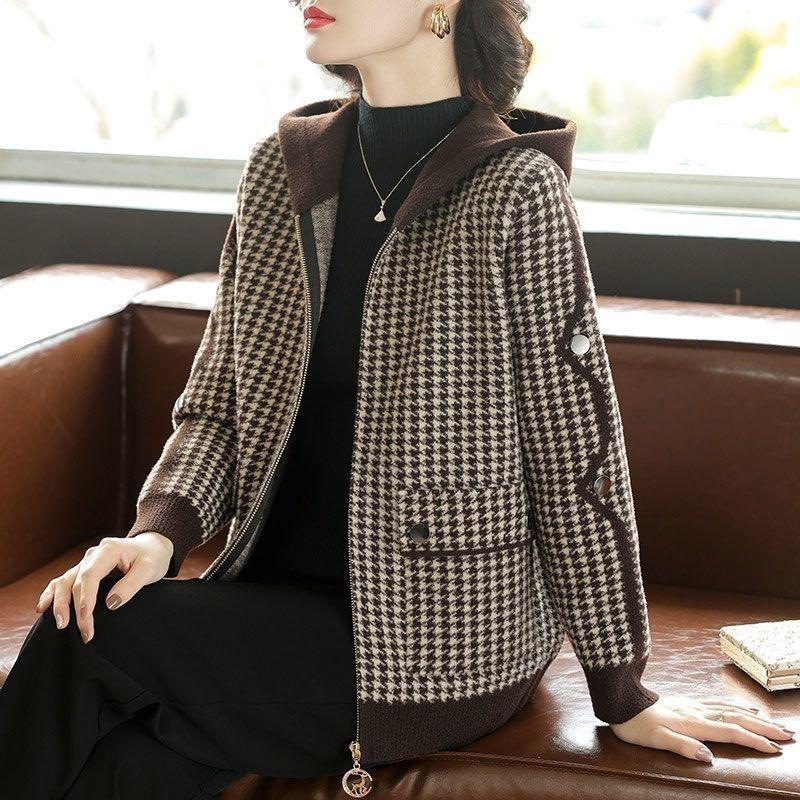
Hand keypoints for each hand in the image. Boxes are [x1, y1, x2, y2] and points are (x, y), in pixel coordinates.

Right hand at [34, 532, 174, 643]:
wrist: (152, 548)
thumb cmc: (152, 558)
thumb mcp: (150, 569)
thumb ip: (131, 585)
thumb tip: (110, 603)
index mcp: (108, 550)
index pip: (90, 575)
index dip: (86, 598)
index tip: (86, 618)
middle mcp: (93, 555)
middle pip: (75, 581)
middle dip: (76, 609)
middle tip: (84, 632)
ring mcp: (86, 562)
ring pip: (64, 582)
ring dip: (59, 604)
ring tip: (60, 625)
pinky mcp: (83, 571)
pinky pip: (63, 581)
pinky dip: (52, 594)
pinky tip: (43, 607)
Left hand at [609, 695, 794, 761]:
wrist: (621, 701)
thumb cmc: (636, 725)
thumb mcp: (655, 740)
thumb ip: (682, 746)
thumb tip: (708, 757)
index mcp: (692, 724)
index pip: (729, 733)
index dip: (753, 741)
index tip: (775, 749)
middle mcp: (696, 712)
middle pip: (736, 719)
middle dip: (764, 728)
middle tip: (788, 735)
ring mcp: (693, 705)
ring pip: (730, 709)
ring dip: (754, 717)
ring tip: (774, 723)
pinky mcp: (687, 702)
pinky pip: (718, 702)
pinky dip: (736, 706)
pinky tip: (744, 708)